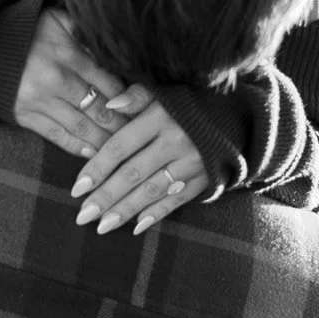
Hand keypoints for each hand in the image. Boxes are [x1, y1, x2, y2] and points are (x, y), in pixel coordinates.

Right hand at [13, 8, 128, 156]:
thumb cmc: (28, 30)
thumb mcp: (58, 19)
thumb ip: (85, 31)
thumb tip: (115, 44)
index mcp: (67, 54)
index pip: (107, 81)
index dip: (127, 96)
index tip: (143, 106)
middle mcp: (55, 80)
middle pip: (98, 107)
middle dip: (121, 122)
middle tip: (140, 132)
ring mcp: (39, 101)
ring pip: (81, 126)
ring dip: (104, 139)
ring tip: (122, 147)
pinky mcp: (25, 116)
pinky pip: (56, 136)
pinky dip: (76, 147)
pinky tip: (94, 153)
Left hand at [71, 95, 208, 234]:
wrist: (241, 115)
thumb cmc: (194, 101)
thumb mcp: (167, 90)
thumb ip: (137, 96)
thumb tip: (108, 105)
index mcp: (161, 116)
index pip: (121, 146)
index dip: (97, 168)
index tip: (76, 189)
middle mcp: (175, 141)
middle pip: (133, 173)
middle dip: (105, 197)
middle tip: (82, 216)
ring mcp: (192, 163)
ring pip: (151, 190)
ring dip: (125, 210)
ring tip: (102, 226)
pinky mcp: (205, 178)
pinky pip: (177, 199)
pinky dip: (156, 213)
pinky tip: (136, 226)